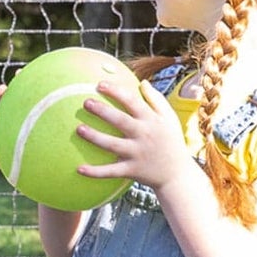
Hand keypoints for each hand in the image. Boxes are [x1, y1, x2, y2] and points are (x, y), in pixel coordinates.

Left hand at [75, 77, 192, 193]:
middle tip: (86, 102)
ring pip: (112, 145)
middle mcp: (144, 135)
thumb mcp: (169, 119)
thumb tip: (143, 82)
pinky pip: (111, 171)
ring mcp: (137, 154)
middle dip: (102, 111)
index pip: (132, 102)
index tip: (99, 85)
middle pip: (120, 121)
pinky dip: (95, 172)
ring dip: (94, 137)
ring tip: (79, 129)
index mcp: (152, 120)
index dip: (116, 92)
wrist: (177, 174)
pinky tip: (79, 169)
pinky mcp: (131, 170)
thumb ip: (156, 100)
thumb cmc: (171, 142)